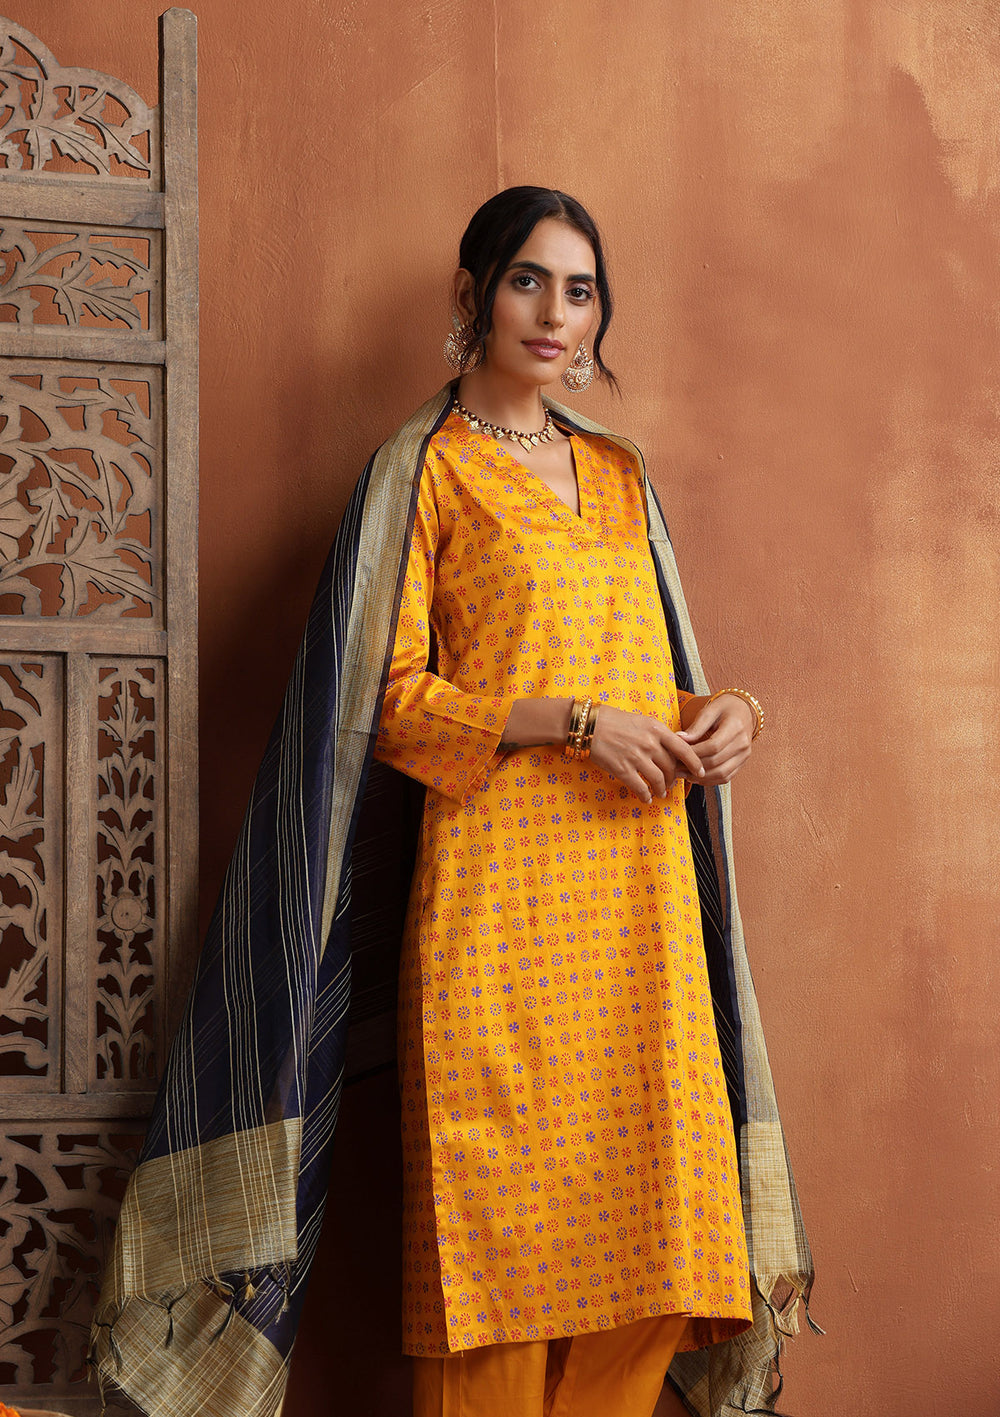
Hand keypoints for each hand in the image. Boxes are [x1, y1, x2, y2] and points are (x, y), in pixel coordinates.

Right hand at [588, 705, 706, 803]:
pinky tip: (646, 798)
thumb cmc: (612, 719)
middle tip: (671, 784)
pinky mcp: (622, 769)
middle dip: (673, 779)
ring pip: (658, 780)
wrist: (587, 724)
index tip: (700, 772)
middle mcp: (650, 743)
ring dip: (661, 789)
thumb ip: (656, 734)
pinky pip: (640, 787)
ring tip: (660, 793)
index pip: (684, 748)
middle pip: (671, 767)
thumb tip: (669, 750)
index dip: (695, 763)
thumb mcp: (640, 720)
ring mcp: (636, 757)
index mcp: (656, 729)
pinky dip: (645, 795)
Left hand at [675, 694, 754, 785]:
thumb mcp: (710, 710)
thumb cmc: (724, 708)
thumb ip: (696, 726)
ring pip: (721, 774)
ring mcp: (744, 755)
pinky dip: (709, 780)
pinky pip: (726, 778)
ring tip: (682, 773)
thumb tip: (679, 739)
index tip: (678, 753)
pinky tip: (694, 777)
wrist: (743, 711)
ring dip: (700, 777)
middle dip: (694, 766)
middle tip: (675, 766)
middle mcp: (743, 744)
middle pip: (716, 761)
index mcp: (736, 727)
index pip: (713, 746)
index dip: (694, 752)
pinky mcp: (742, 763)